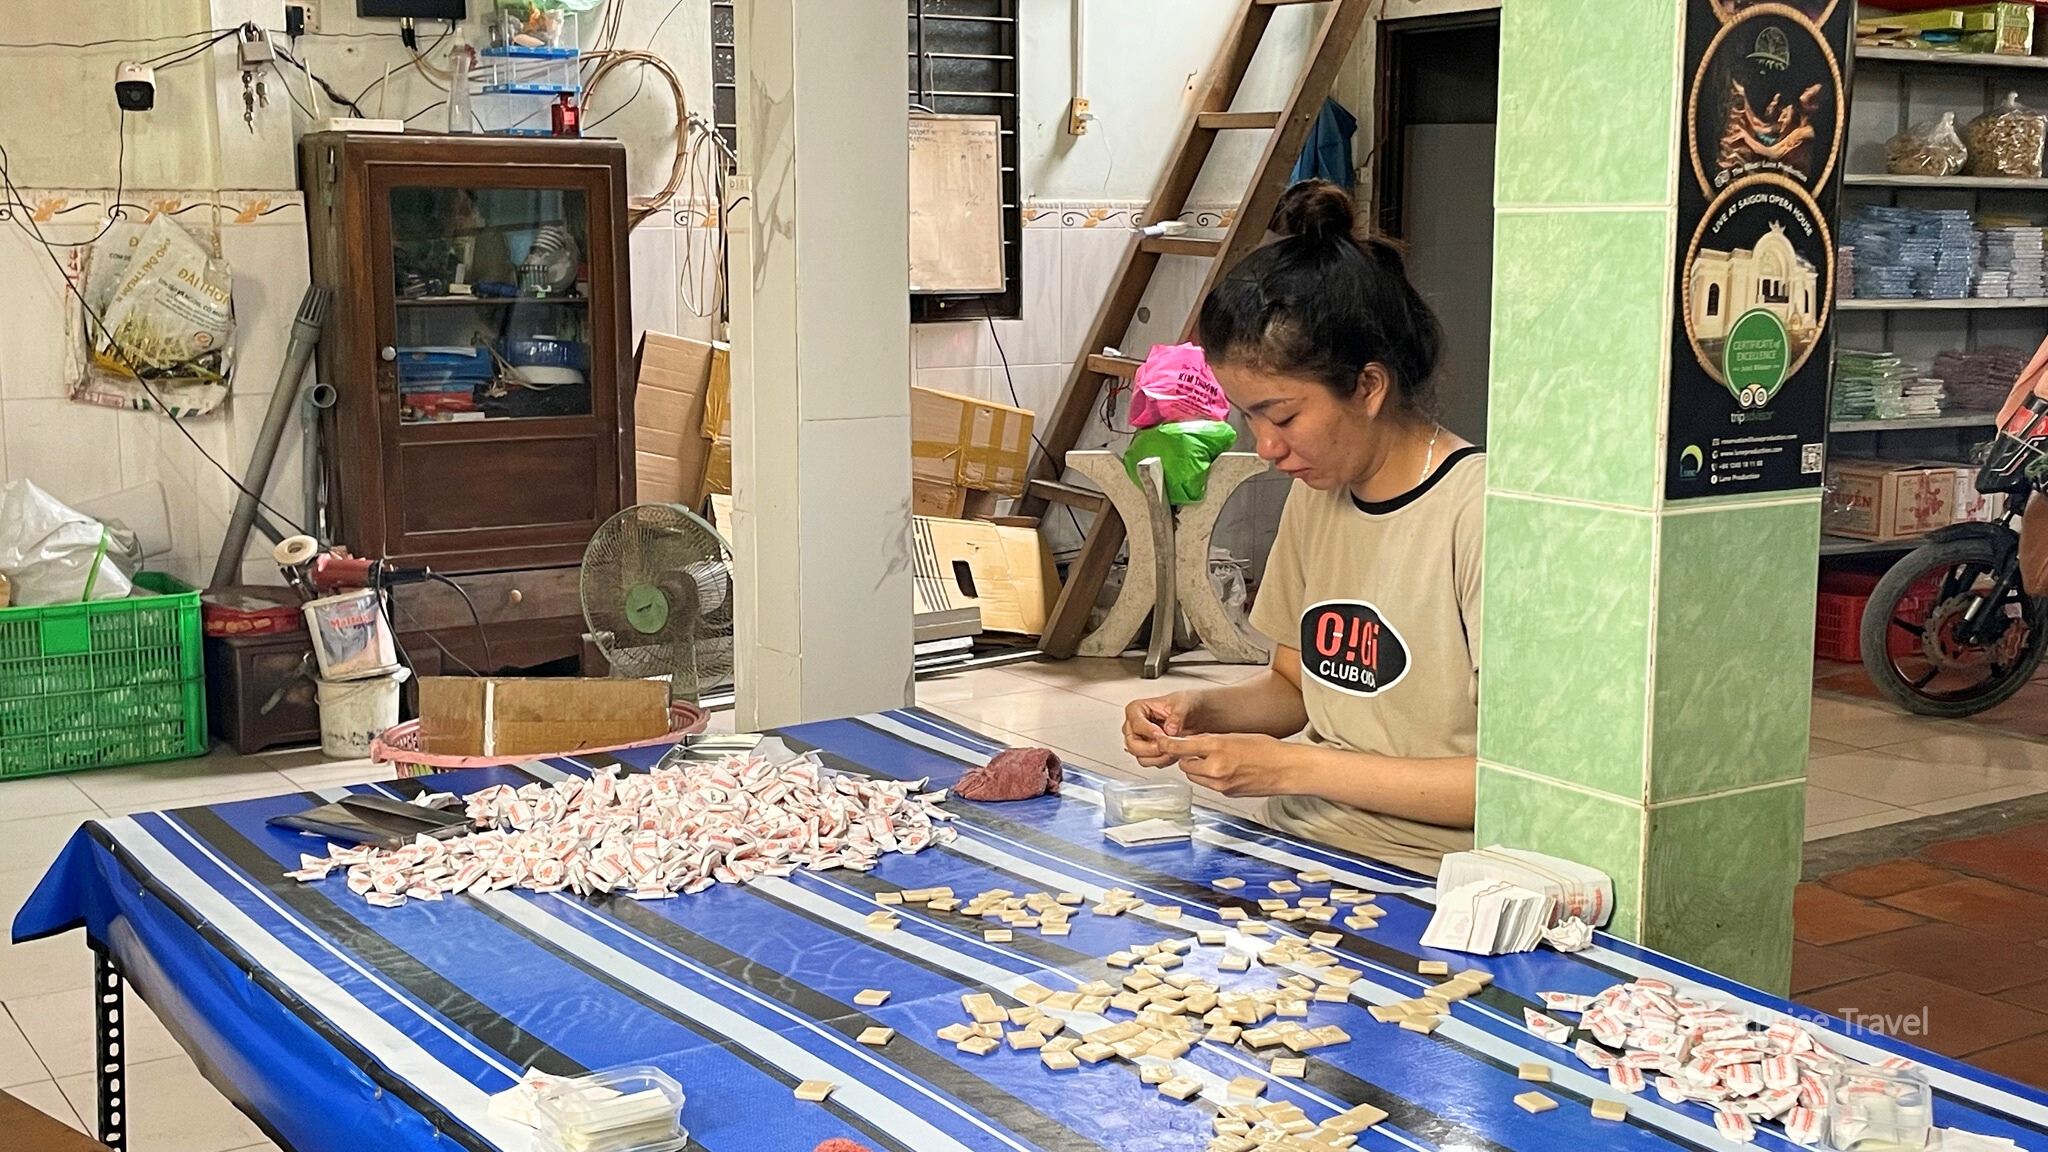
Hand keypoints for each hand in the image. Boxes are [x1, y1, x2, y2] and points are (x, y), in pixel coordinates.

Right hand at [1123, 693, 1197, 766]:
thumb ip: (1177, 716)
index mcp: (1136, 709)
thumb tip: (1170, 729)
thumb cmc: (1185, 704)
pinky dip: (1163, 761)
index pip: (1136, 724)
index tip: (1163, 734)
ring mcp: (1139, 741)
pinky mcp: (1147, 752)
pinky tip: (1174, 752)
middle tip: (1168, 746)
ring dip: (1159, 757)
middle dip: (1152, 748)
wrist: (1196, 715)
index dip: (1149, 731)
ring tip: (1174, 749)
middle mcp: (1134, 726)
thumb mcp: (1184, 705)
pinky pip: (1150, 762)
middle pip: (1133, 745)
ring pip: (1141, 757)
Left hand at [1161, 732, 1294, 797]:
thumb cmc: (1267, 749)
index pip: (1182, 747)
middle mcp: (1216, 769)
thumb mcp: (1235, 736)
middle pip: (1185, 765)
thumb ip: (1212, 740)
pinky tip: (1227, 770)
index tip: (1160, 742)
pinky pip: (1209, 785)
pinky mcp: (1226, 794)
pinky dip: (1211, 778)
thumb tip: (1194, 742)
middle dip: (1188, 757)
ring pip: (1195, 777)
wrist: (1286, 769)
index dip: (1168, 744)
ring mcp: (1220, 784)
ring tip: (1215, 760)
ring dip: (1198, 769)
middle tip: (1200, 750)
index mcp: (1218, 748)